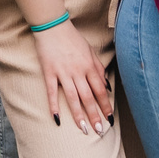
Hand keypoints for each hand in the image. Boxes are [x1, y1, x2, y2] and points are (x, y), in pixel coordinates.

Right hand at [36, 19, 114, 135]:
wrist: (53, 26)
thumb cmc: (73, 39)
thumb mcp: (91, 51)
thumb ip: (99, 68)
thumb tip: (107, 86)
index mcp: (90, 66)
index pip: (101, 90)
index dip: (105, 106)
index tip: (109, 119)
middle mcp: (78, 71)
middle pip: (88, 97)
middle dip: (95, 115)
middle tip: (99, 131)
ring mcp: (63, 73)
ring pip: (73, 98)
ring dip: (78, 115)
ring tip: (83, 129)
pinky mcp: (49, 72)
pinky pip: (52, 92)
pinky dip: (54, 106)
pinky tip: (57, 118)